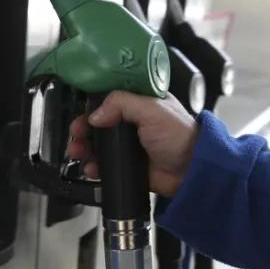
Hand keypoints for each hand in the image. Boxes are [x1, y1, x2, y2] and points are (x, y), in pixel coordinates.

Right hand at [67, 91, 199, 196]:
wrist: (192, 171)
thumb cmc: (181, 136)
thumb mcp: (153, 110)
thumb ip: (122, 104)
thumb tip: (96, 114)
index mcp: (141, 102)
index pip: (110, 96)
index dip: (93, 102)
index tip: (81, 109)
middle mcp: (134, 122)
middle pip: (100, 121)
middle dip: (84, 127)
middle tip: (76, 133)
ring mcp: (130, 144)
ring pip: (99, 144)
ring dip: (85, 147)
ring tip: (78, 151)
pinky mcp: (129, 165)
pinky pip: (105, 165)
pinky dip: (95, 167)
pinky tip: (91, 168)